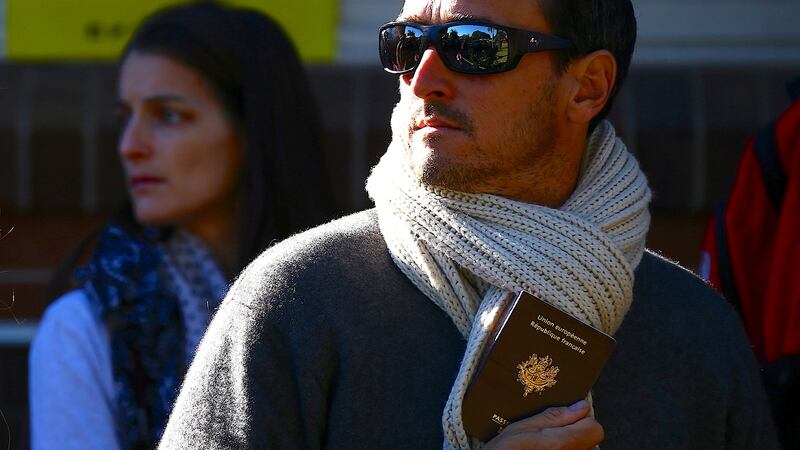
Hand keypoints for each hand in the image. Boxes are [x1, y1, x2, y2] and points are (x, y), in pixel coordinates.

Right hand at [482, 400, 603, 449]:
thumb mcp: (523, 428)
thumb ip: (554, 417)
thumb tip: (581, 406)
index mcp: (563, 443)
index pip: (595, 428)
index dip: (582, 420)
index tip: (568, 418)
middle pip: (592, 442)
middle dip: (577, 435)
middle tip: (553, 435)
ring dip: (573, 447)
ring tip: (549, 447)